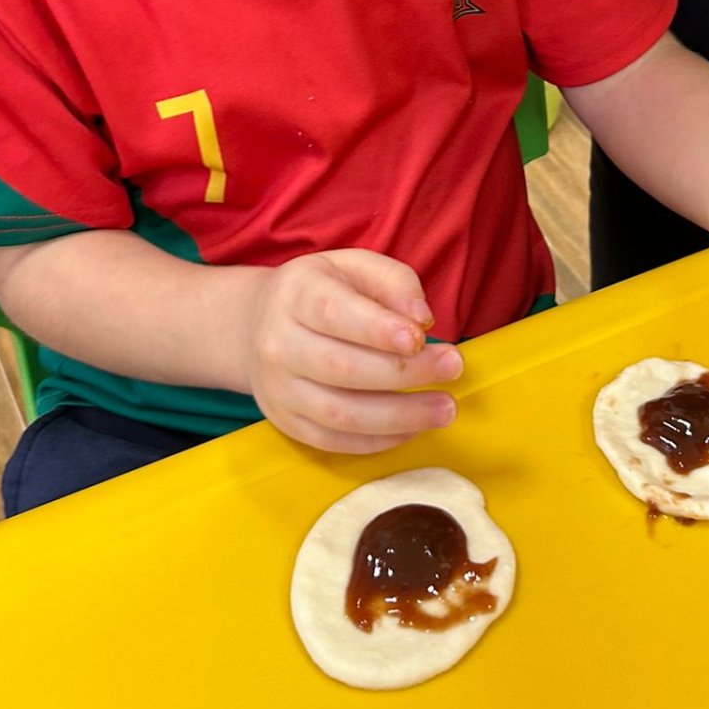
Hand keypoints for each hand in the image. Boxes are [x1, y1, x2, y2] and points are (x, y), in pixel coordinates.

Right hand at [229, 250, 461, 453]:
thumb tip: (423, 318)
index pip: (335, 314)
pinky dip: (378, 440)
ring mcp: (279, 389)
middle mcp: (279, 343)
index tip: (421, 338)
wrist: (256, 325)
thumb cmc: (320, 292)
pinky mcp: (286, 422)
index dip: (379, 330)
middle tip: (453, 368)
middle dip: (404, 373)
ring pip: (340, 414)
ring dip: (399, 416)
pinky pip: (333, 442)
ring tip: (444, 408)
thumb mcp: (353, 267)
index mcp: (296, 295)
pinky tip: (413, 427)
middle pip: (342, 367)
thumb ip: (393, 282)